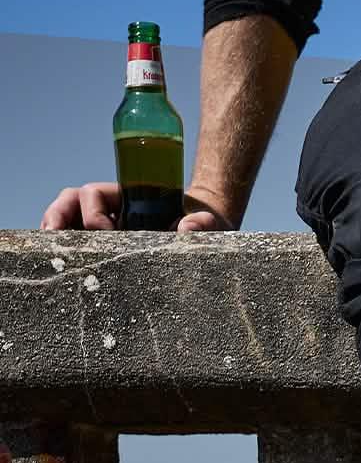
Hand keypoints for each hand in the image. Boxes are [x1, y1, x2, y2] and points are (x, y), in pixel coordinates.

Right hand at [40, 183, 233, 231]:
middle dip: (59, 216)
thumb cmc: (207, 224)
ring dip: (55, 231)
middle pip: (73, 203)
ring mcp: (109, 225)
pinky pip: (81, 243)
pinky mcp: (110, 246)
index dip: (93, 210)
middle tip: (53, 238)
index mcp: (130, 197)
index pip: (95, 193)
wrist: (208, 232)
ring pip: (70, 221)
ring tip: (47, 250)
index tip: (106, 232)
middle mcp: (114, 208)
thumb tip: (186, 228)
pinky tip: (62, 269)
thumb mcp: (210, 222)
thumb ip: (203, 222)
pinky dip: (67, 250)